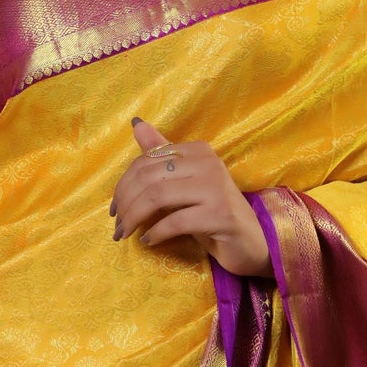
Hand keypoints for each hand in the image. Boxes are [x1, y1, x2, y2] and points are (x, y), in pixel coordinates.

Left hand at [109, 119, 271, 277]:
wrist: (250, 242)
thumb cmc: (212, 212)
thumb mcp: (184, 183)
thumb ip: (161, 155)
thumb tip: (137, 124)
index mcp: (198, 151)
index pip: (147, 160)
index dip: (124, 185)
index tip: (115, 208)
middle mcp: (208, 163)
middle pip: (149, 177)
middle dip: (126, 203)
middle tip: (117, 225)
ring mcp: (216, 188)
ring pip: (158, 196)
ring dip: (135, 218)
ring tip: (125, 233)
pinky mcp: (220, 215)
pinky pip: (176, 221)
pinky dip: (156, 232)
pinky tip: (148, 241)